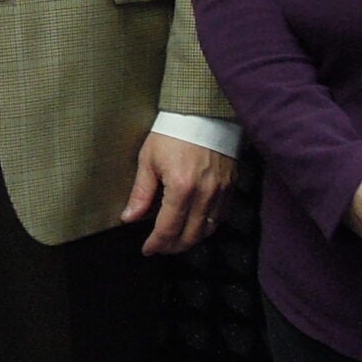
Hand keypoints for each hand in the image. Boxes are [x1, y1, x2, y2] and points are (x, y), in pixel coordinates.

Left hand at [121, 132, 234, 256]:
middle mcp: (205, 193)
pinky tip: (195, 225)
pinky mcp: (232, 185)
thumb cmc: (172, 132)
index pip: (168, 229)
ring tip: (176, 240)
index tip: (148, 249)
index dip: (157, 244)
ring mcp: (221, 191)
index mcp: (181, 187)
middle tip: (160, 247)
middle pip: (190, 236)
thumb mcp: (148, 160)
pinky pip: (221, 216)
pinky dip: (208, 227)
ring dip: (191, 240)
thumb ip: (141, 193)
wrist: (202, 111)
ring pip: (209, 230)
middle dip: (173, 247)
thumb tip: (128, 218)